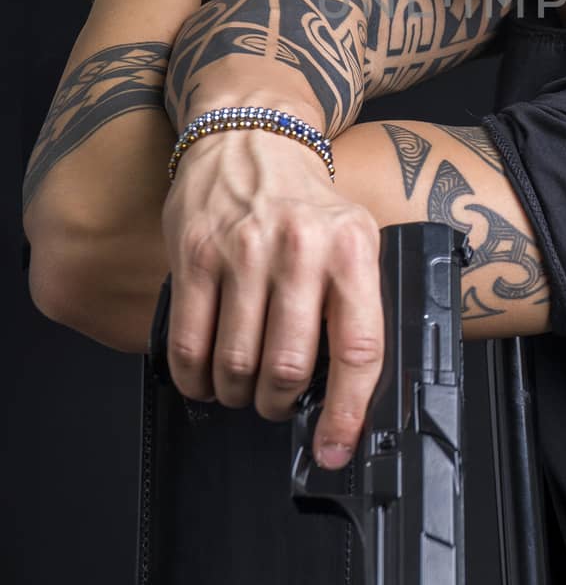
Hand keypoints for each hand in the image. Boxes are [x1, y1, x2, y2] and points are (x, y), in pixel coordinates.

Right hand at [161, 126, 383, 467]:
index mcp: (352, 250)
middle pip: (290, 366)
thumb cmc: (306, 203)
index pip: (358, 348)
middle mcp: (300, 249)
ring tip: (240, 389)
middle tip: (275, 404)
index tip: (335, 448)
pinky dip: (195, 377)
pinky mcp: (194, 254)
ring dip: (236, 394)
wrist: (252, 136)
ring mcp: (243, 251)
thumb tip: (354, 392)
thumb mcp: (353, 237)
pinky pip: (189, 342)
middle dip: (279, 403)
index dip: (348, 411)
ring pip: (237, 362)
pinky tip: (202, 378)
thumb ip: (354, 302)